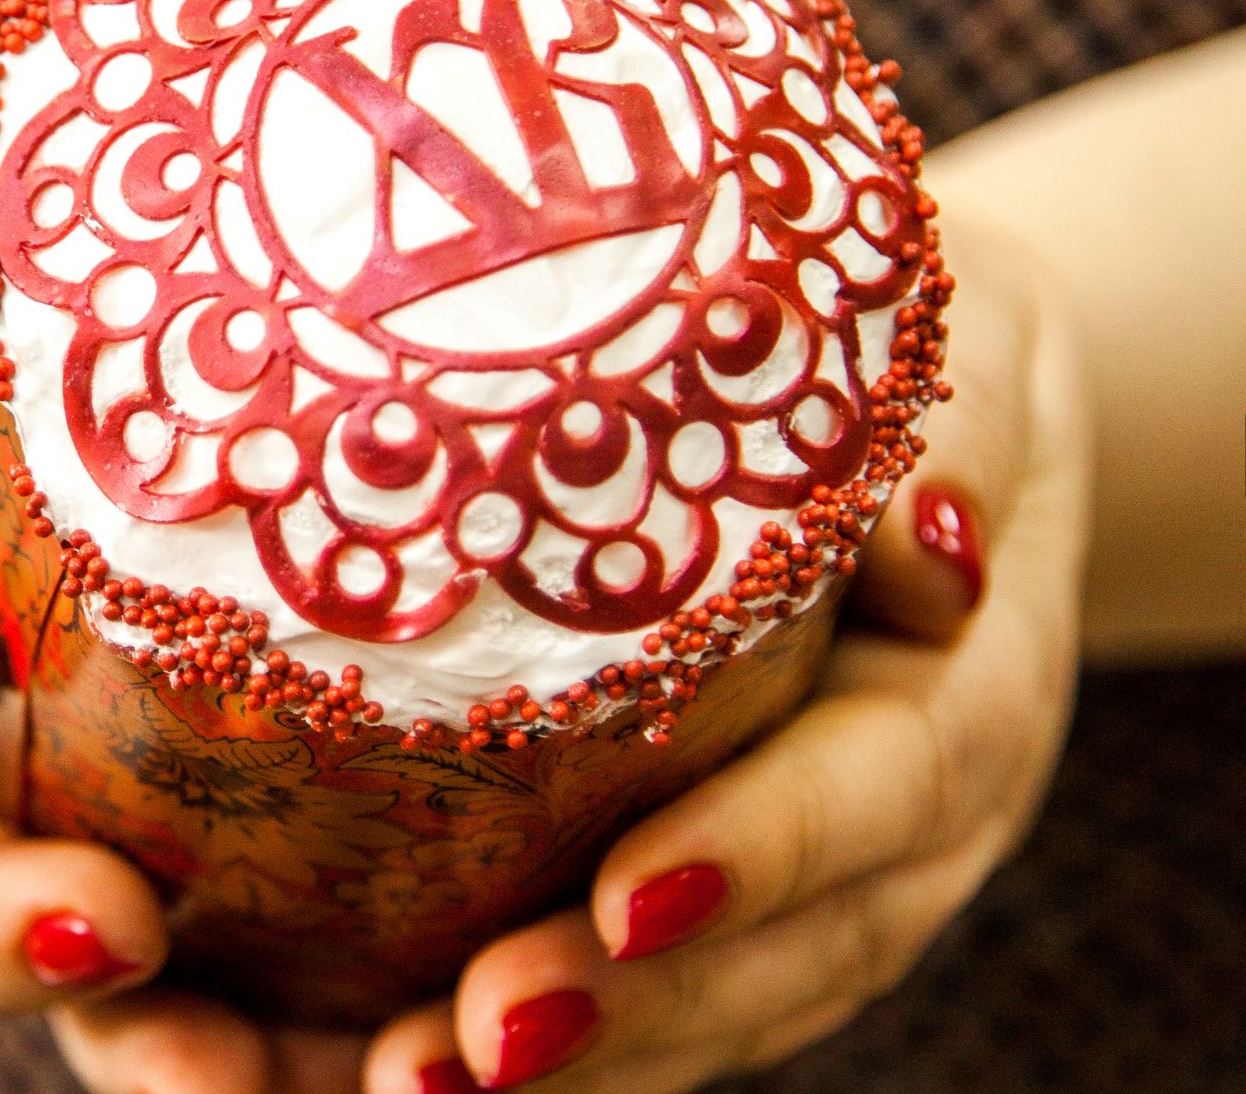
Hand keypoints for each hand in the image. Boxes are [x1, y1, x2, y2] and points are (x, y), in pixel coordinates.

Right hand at [0, 187, 365, 1093]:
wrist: (149, 379)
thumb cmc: (78, 317)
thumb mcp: (18, 274)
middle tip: (110, 936)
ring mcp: (92, 807)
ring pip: (90, 969)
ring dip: (163, 1049)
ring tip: (273, 1088)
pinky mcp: (239, 859)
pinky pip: (265, 978)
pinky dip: (327, 1034)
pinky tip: (442, 1052)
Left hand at [359, 219, 1091, 1091]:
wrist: (941, 438)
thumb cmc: (928, 381)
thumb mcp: (968, 368)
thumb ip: (964, 437)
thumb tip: (933, 546)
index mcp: (970, 685)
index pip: (884, 786)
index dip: (765, 851)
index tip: (626, 899)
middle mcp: (913, 813)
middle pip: (795, 942)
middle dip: (642, 1005)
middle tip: (478, 1042)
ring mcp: (840, 867)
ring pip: (731, 998)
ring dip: (594, 1057)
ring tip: (422, 1079)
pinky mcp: (757, 876)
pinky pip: (686, 986)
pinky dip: (587, 1038)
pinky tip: (433, 1052)